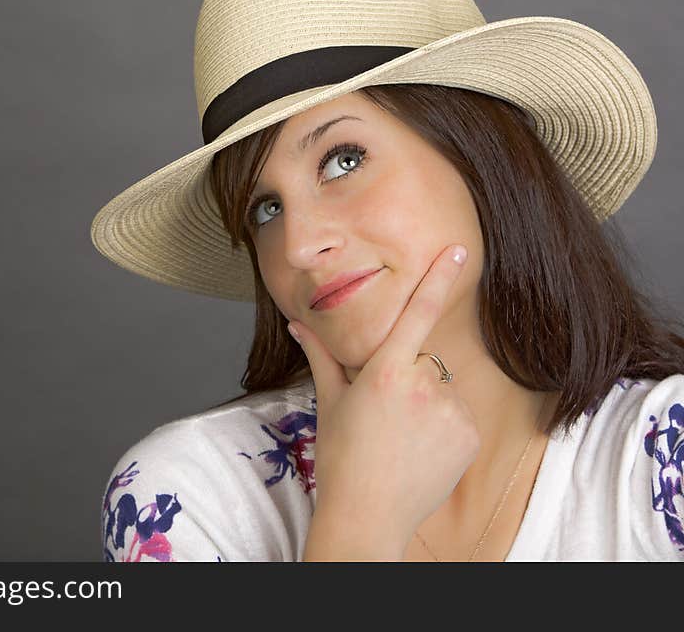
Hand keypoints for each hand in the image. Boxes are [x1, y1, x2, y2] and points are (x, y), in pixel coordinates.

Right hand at [290, 244, 480, 558]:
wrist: (368, 516)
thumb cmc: (341, 457)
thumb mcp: (330, 401)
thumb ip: (320, 355)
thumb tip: (297, 323)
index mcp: (385, 371)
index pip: (417, 313)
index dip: (438, 277)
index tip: (459, 249)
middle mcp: (423, 385)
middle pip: (422, 358)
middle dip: (406, 374)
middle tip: (384, 412)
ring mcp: (451, 411)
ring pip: (440, 386)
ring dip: (425, 400)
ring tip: (402, 435)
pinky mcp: (470, 434)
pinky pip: (457, 413)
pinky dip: (443, 424)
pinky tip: (421, 448)